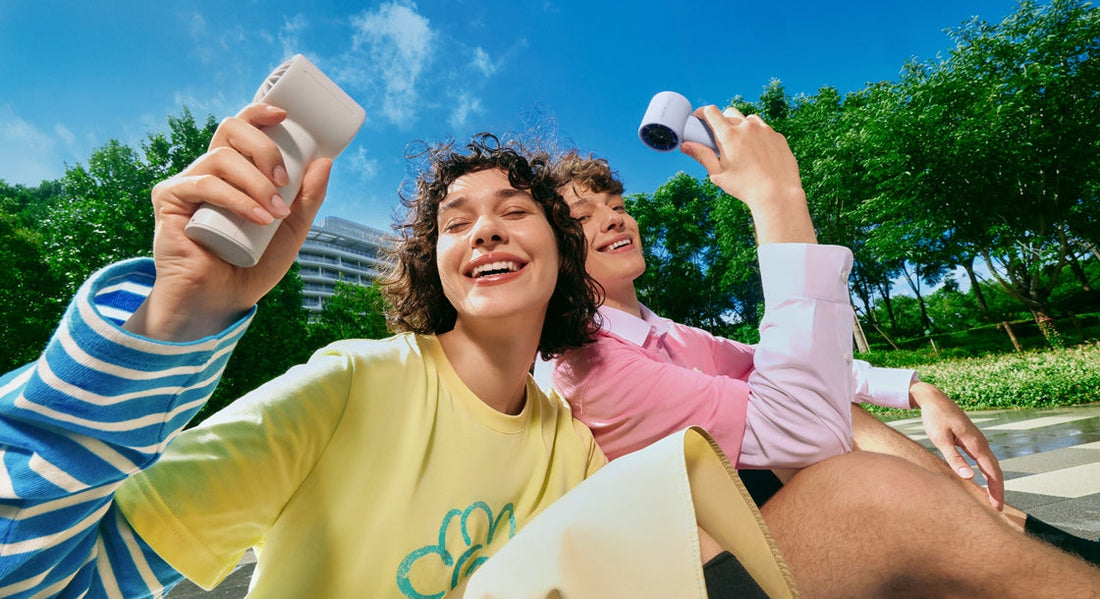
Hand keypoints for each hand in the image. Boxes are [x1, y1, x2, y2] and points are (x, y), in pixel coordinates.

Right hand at [124, 103, 331, 341]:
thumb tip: (325, 162)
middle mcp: (209, 170)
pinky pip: (203, 184)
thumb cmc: (252, 266)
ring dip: (255, 182)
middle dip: (264, 148)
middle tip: (284, 180)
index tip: (283, 116)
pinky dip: (234, 198)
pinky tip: (256, 217)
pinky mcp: (169, 199)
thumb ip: (308, 199)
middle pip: (231, 130)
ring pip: (222, 157)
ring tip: (274, 212)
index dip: (258, 113)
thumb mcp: (290, 231)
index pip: (241, 129)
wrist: (220, 299)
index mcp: (234, 171)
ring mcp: (187, 182)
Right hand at [679, 105, 813, 243]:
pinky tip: (758, 152)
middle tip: (720, 137)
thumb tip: (685, 146)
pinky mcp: (778, 136)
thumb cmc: (745, 187)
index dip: (703, 112)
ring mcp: (765, 130)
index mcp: (729, 135)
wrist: (777, 193)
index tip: (700, 117)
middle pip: (730, 113)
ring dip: (741, 126)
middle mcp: (747, 127)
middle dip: (722, 120)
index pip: (712, 112)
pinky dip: (758, 135)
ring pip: (748, 119)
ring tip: (741, 144)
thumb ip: (702, 155)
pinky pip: (765, 129)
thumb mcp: (718, 173)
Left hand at [911, 381, 1004, 509]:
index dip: (996, 491)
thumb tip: (970, 478)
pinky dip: (987, 472)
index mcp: (975, 444)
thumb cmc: (935, 418)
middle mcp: (981, 443)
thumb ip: (954, 459)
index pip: (992, 472)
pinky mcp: (971, 440)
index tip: (997, 507)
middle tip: (998, 509)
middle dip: (998, 490)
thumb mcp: (941, 439)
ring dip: (993, 482)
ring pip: (991, 465)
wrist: (933, 399)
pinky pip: (984, 460)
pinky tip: (982, 480)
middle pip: (995, 470)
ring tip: (992, 499)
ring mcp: (977, 441)